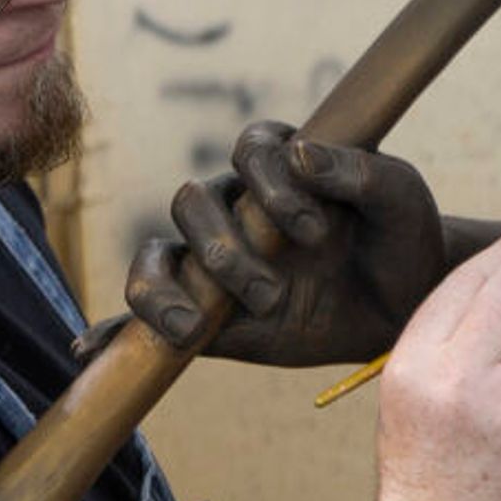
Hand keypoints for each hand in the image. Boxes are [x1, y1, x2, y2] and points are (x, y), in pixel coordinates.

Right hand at [127, 122, 443, 365]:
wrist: (409, 309)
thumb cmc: (404, 238)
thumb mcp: (399, 197)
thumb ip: (358, 170)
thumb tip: (300, 156)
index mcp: (283, 162)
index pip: (250, 148)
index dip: (270, 184)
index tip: (314, 231)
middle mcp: (239, 204)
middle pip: (191, 202)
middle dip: (225, 247)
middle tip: (274, 291)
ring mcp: (217, 262)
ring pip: (156, 258)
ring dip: (167, 290)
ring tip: (192, 327)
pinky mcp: (211, 317)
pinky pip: (148, 319)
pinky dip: (114, 332)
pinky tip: (91, 351)